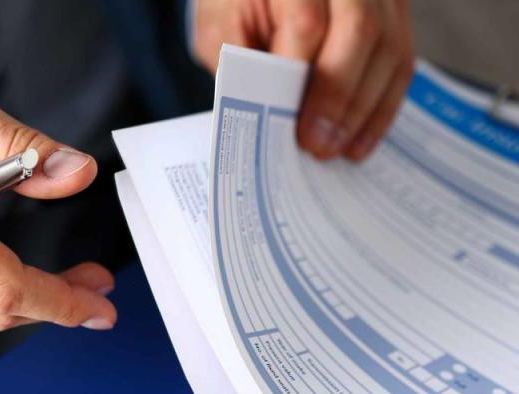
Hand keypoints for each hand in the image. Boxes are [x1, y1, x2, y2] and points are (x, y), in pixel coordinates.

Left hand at [190, 0, 413, 160]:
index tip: (295, 127)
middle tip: (319, 145)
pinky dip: (382, 103)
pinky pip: (401, 57)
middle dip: (340, 97)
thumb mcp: (221, 29)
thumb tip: (268, 116)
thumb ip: (242, 65)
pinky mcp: (393, 9)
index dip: (305, 81)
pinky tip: (359, 137)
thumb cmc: (237, 4)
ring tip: (339, 148)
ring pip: (390, 47)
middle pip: (360, 30)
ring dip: (365, 108)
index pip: (307, 24)